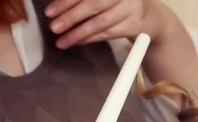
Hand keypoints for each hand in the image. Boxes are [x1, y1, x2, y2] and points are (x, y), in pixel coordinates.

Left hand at [45, 0, 163, 48]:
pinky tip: (77, 41)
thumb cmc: (116, 2)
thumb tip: (56, 7)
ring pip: (101, 22)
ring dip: (79, 33)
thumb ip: (82, 0)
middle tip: (54, 28)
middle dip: (71, 17)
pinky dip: (91, 38)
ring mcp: (131, 8)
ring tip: (62, 41)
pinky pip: (108, 33)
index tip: (50, 12)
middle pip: (94, 5)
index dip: (67, 1)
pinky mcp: (134, 25)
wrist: (147, 14)